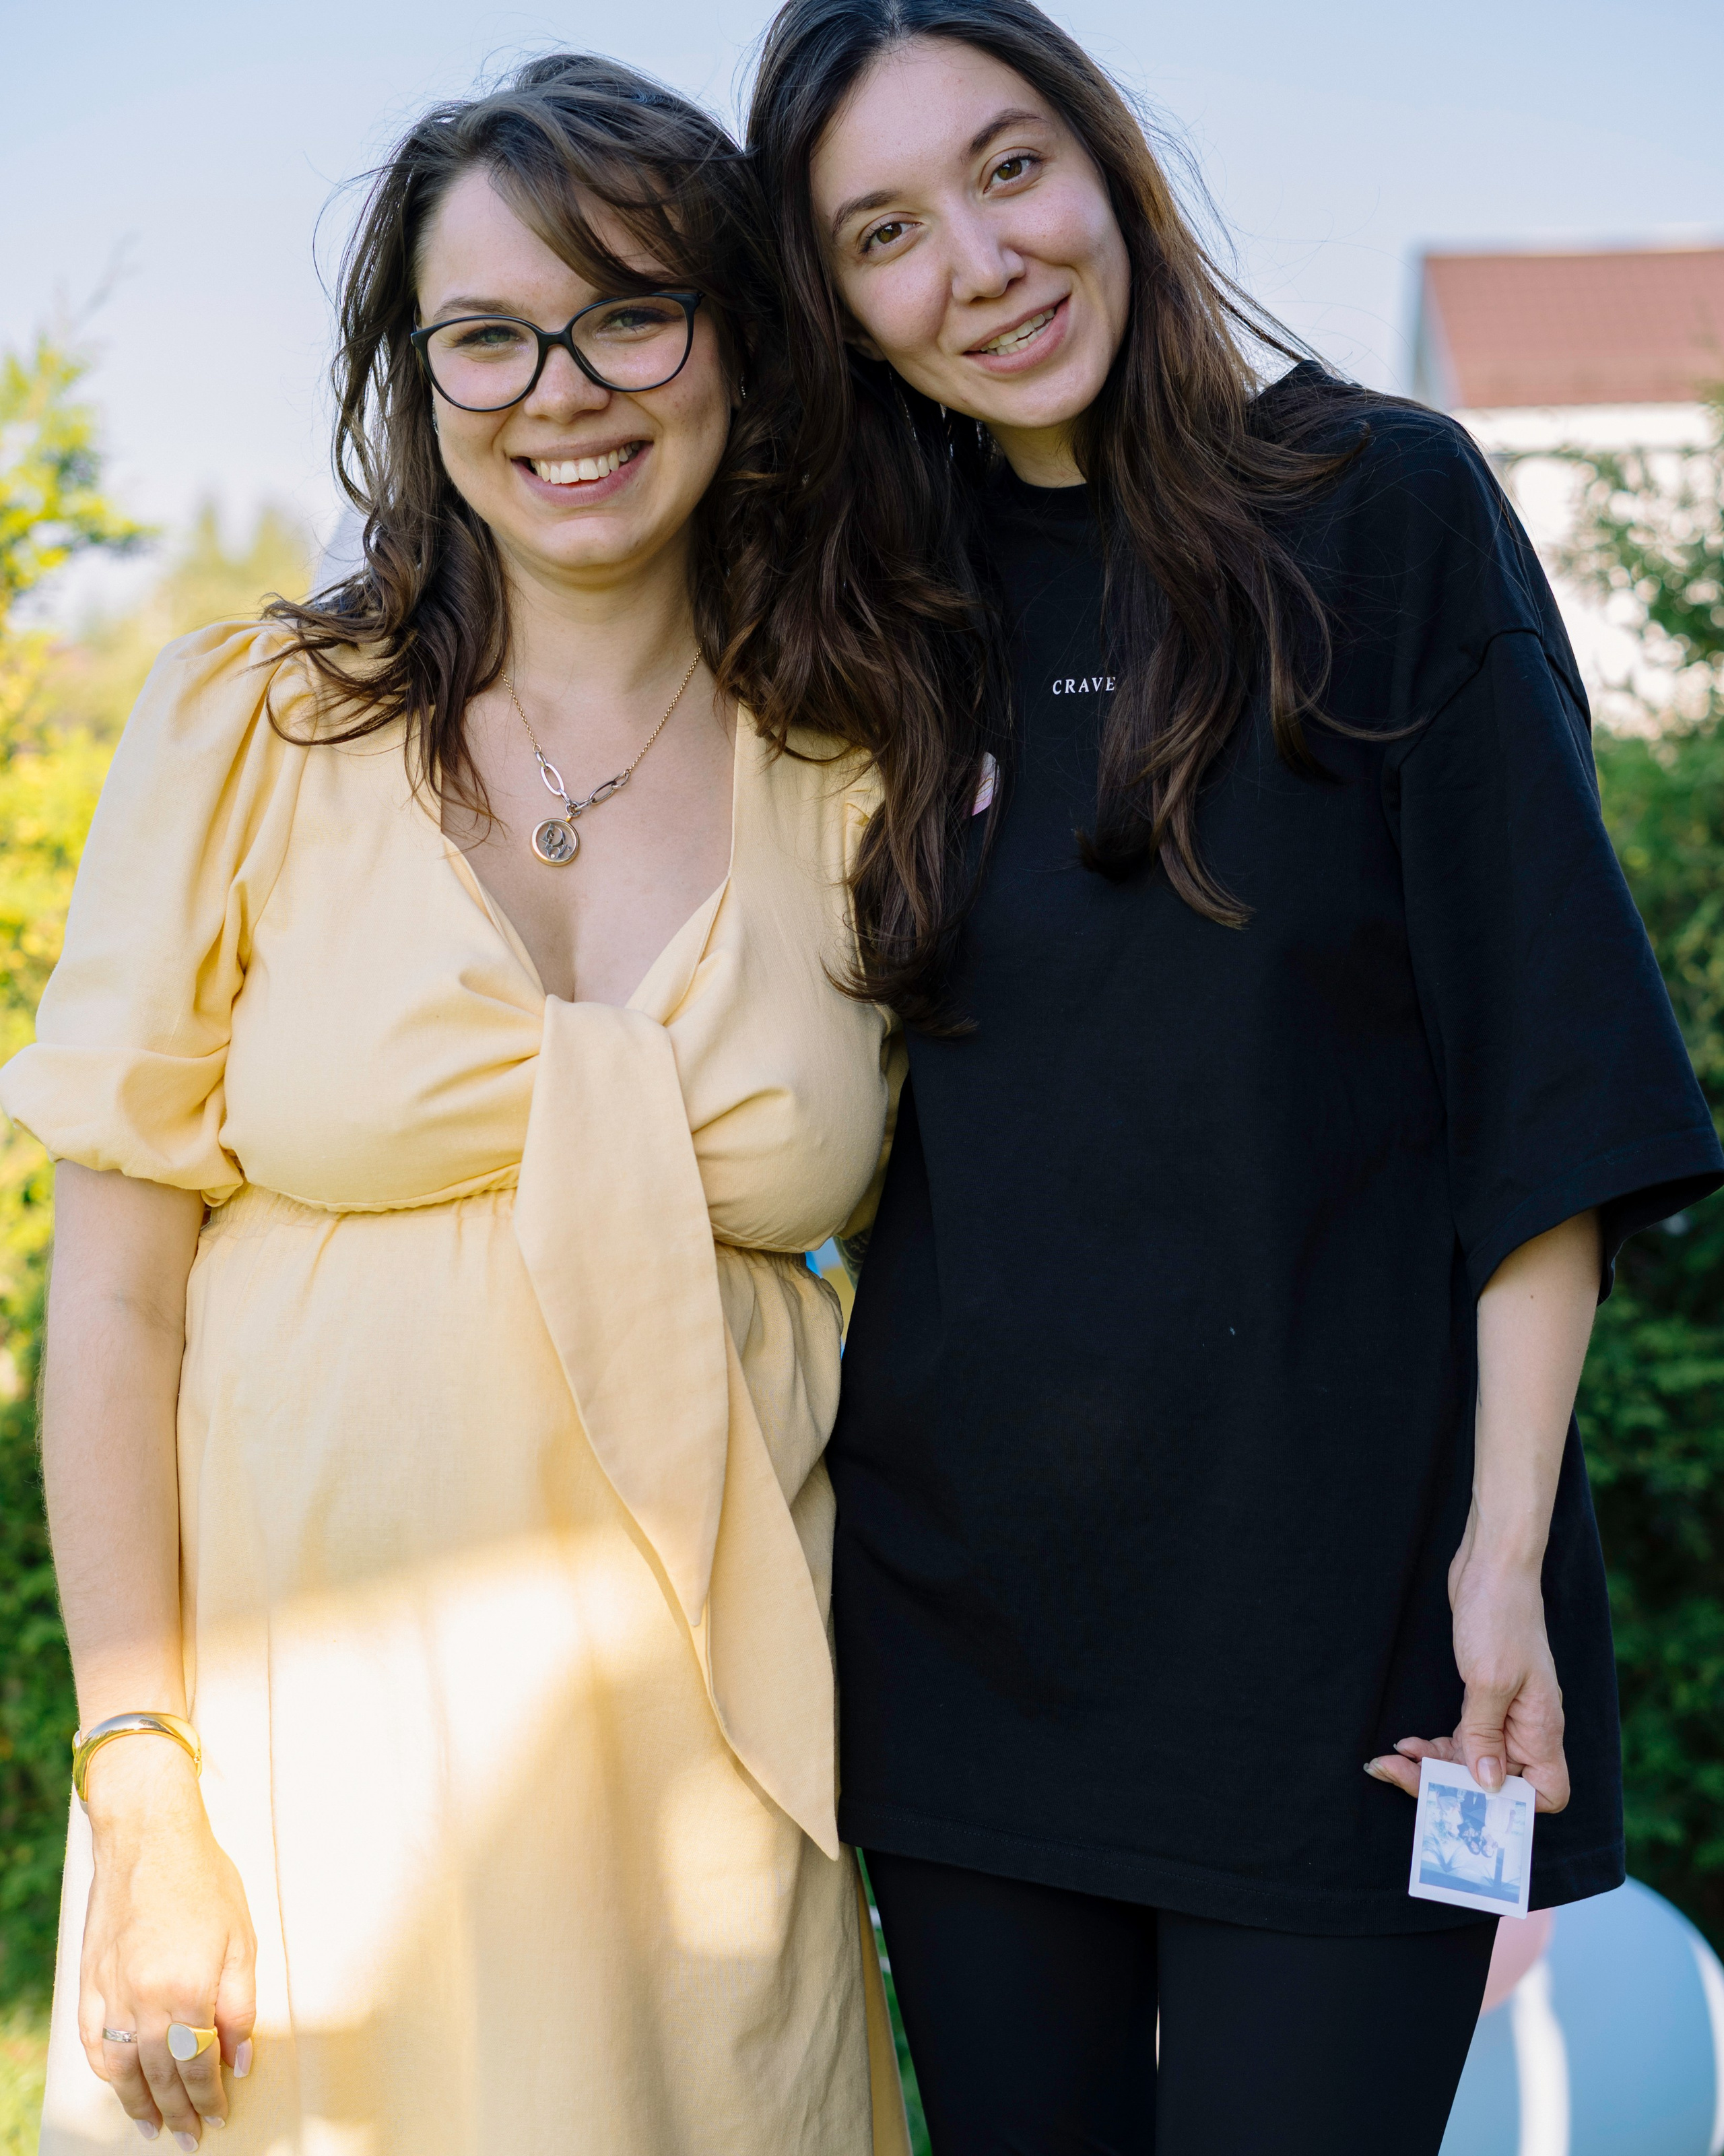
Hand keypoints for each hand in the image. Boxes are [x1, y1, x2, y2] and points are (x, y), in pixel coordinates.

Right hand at [78, 1741, 256, 2145]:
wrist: (149, 1840)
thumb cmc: (204, 1882)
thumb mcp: (242, 1938)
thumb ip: (241, 2004)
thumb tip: (241, 2060)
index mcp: (186, 1990)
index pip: (199, 2064)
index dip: (209, 2096)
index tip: (218, 2117)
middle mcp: (143, 2000)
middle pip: (161, 2073)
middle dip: (178, 2110)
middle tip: (189, 2137)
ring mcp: (111, 1994)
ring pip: (123, 2067)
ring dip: (139, 2102)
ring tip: (155, 2126)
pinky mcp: (90, 1983)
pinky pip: (94, 2042)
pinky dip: (107, 2071)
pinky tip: (119, 2085)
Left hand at [1366, 1535, 1569, 1814]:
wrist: (1492, 1565)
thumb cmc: (1500, 1616)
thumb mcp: (1489, 1680)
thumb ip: (1485, 1735)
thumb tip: (1487, 1786)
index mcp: (1542, 1729)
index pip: (1545, 1793)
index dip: (1513, 1808)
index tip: (1467, 1803)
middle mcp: (1527, 1728)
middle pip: (1494, 1782)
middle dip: (1447, 1786)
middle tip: (1399, 1777)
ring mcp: (1504, 1712)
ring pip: (1470, 1761)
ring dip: (1431, 1766)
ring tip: (1390, 1761)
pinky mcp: (1481, 1696)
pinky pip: (1460, 1737)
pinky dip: (1432, 1744)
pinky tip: (1405, 1742)